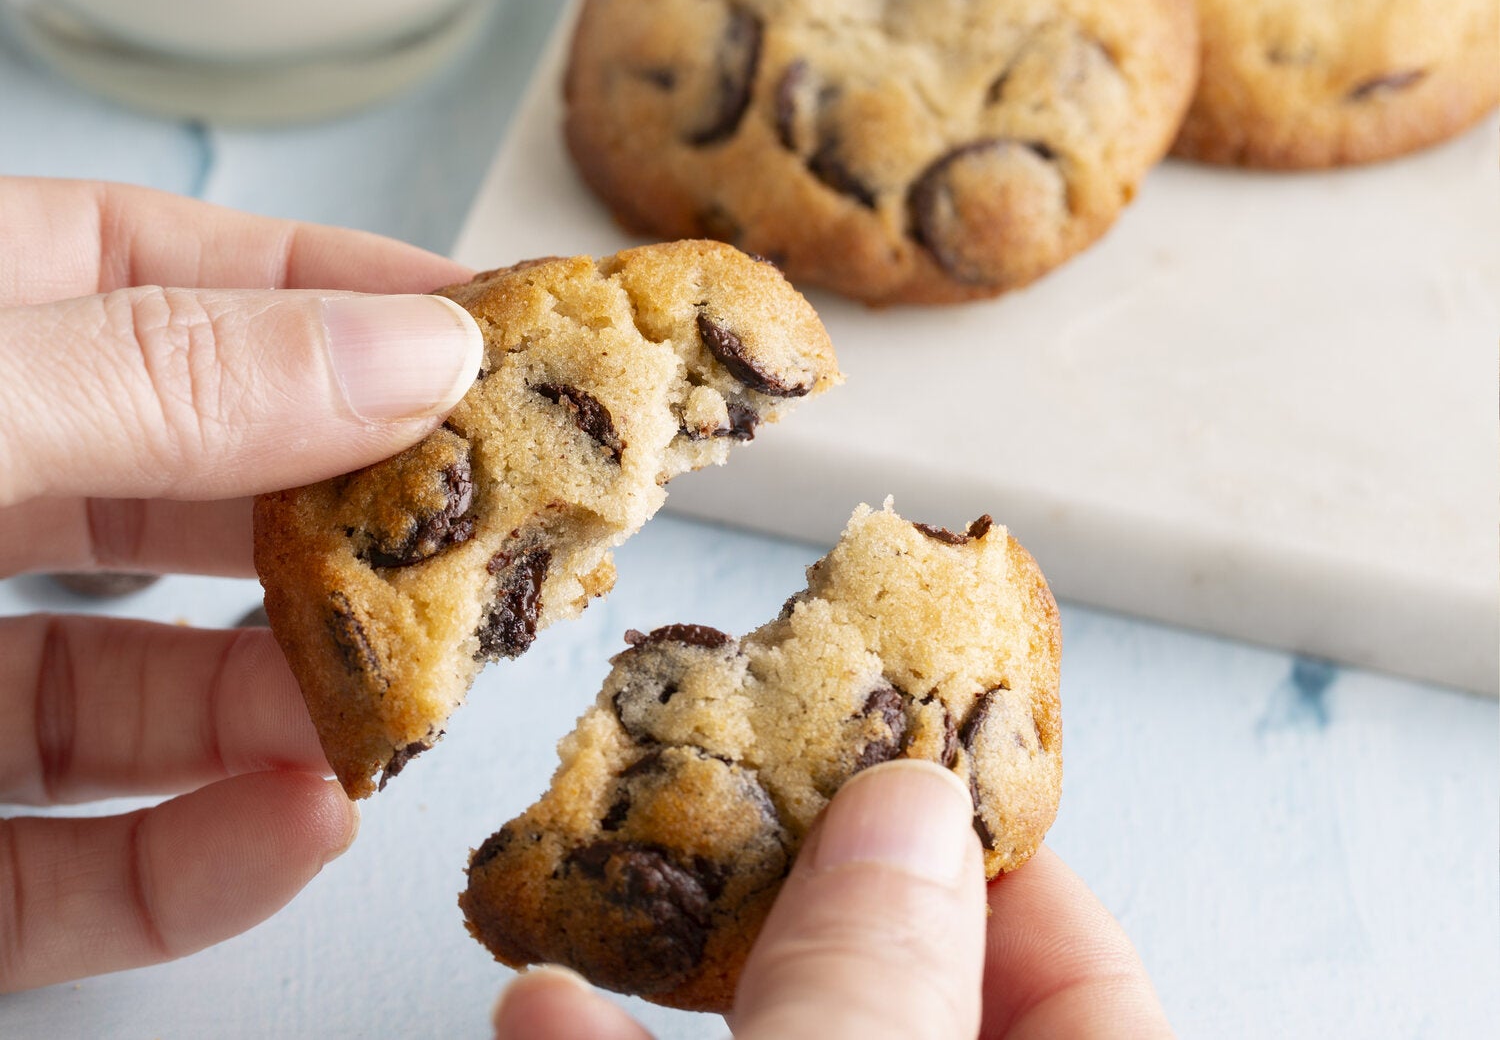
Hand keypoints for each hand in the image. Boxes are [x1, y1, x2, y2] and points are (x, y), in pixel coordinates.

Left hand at [0, 177, 482, 991]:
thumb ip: (158, 381)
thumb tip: (408, 354)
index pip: (159, 272)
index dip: (336, 289)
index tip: (497, 328)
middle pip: (193, 484)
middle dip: (357, 511)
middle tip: (512, 528)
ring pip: (151, 684)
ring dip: (298, 699)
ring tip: (422, 701)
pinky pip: (69, 866)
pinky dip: (192, 860)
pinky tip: (295, 826)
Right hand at [492, 760, 1173, 1039]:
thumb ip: (878, 998)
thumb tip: (906, 805)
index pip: (1081, 967)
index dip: (974, 845)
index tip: (868, 754)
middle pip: (915, 991)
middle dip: (799, 887)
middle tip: (724, 788)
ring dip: (684, 965)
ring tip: (605, 871)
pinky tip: (541, 1008)